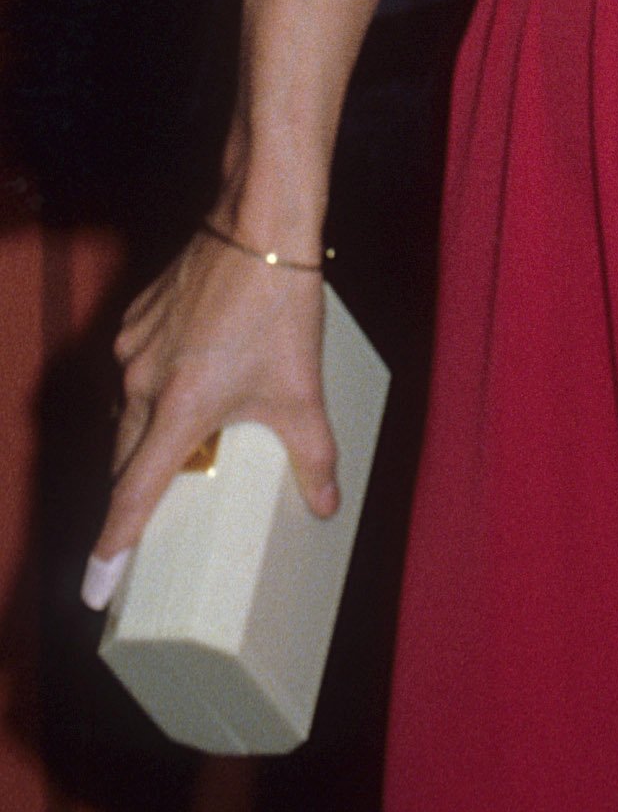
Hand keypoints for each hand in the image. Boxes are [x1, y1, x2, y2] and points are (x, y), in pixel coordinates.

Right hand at [86, 224, 335, 602]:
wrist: (260, 222)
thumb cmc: (281, 304)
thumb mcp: (303, 390)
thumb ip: (314, 454)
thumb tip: (326, 505)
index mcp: (178, 410)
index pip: (133, 495)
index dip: (114, 547)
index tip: (96, 589)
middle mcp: (142, 383)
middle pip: (124, 458)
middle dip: (133, 492)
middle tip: (144, 527)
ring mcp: (133, 347)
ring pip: (125, 412)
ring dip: (143, 438)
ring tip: (174, 455)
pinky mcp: (136, 319)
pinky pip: (133, 372)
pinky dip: (150, 391)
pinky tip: (185, 385)